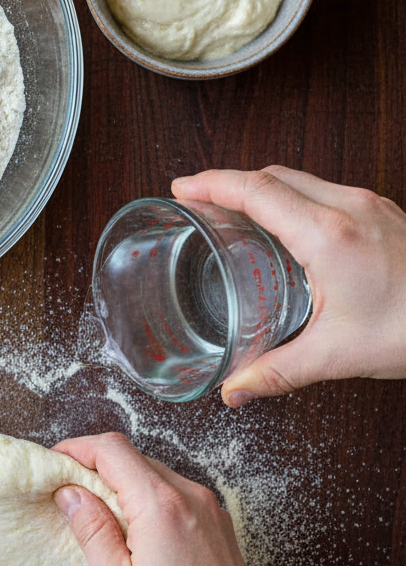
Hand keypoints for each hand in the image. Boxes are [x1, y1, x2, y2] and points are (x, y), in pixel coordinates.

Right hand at [52, 432, 280, 565]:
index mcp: (161, 505)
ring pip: (155, 473)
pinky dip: (148, 497)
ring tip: (98, 514)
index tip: (53, 461)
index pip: (111, 449)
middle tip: (68, 491)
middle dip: (96, 465)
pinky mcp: (219, 522)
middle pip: (133, 457)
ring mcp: (209, 506)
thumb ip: (92, 530)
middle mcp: (189, 495)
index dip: (76, 447)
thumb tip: (70, 492)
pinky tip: (135, 530)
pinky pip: (175, 492)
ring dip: (122, 482)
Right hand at [171, 166, 405, 404]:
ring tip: (233, 211)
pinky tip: (286, 227)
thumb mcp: (337, 355)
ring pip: (301, 179)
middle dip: (229, 182)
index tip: (181, 188)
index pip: (256, 191)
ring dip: (262, 187)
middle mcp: (348, 207)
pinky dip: (292, 197)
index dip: (212, 184)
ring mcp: (369, 205)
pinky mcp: (383, 212)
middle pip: (274, 175)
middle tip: (197, 200)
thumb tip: (235, 389)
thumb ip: (278, 371)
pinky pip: (325, 190)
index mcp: (328, 234)